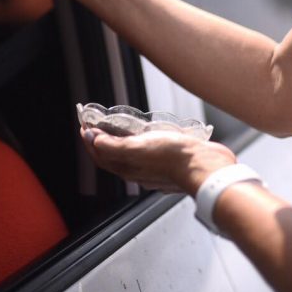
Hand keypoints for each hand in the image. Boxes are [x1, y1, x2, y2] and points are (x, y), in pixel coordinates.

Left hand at [81, 128, 237, 195]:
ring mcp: (155, 166)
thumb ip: (114, 145)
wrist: (206, 166)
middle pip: (114, 155)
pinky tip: (148, 131)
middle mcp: (140, 170)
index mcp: (128, 168)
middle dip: (103, 139)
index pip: (100, 156)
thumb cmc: (173, 157)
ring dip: (123, 139)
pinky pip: (149, 150)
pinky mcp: (170, 159)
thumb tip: (92, 139)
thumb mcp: (138, 148)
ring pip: (132, 153)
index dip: (90, 140)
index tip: (85, 124)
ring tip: (121, 123)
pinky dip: (142, 140)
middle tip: (99, 122)